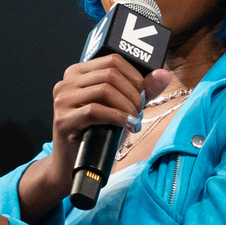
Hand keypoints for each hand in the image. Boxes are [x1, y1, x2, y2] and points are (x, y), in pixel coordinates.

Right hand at [17, 54, 171, 218]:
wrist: (73, 165)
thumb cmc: (97, 134)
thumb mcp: (121, 108)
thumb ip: (142, 90)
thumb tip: (163, 74)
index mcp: (77, 73)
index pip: (112, 60)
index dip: (134, 76)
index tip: (143, 94)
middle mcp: (66, 83)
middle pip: (110, 74)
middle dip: (132, 93)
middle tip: (138, 111)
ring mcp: (62, 101)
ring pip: (104, 90)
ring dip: (126, 106)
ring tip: (133, 120)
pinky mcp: (63, 120)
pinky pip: (96, 111)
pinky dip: (117, 117)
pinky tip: (126, 125)